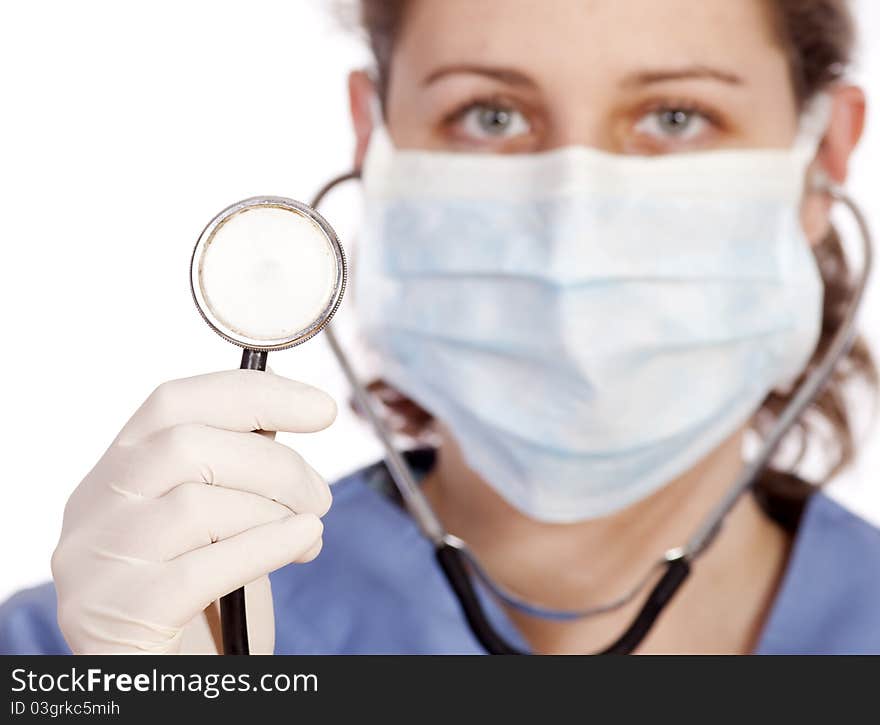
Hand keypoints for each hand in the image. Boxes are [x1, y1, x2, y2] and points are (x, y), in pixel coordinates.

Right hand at [51, 370, 335, 653]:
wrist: (166, 676)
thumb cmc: (199, 595)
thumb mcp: (210, 519)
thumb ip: (229, 469)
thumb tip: (286, 418)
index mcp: (113, 473)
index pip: (173, 403)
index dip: (254, 395)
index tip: (320, 407)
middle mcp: (92, 509)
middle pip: (186, 446)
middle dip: (276, 464)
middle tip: (321, 495)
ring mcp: (97, 562)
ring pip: (197, 504)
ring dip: (274, 512)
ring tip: (310, 533)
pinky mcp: (118, 613)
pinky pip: (205, 567)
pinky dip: (269, 546)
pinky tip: (304, 542)